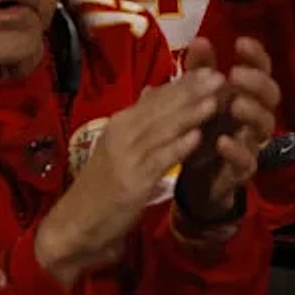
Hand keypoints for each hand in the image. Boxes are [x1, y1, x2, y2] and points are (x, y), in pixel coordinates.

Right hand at [36, 67, 224, 284]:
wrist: (74, 225)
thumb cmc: (100, 188)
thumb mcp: (117, 148)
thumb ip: (138, 120)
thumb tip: (153, 89)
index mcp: (120, 123)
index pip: (156, 97)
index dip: (184, 82)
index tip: (209, 69)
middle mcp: (121, 133)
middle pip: (161, 107)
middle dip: (192, 91)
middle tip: (220, 75)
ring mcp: (126, 156)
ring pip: (162, 129)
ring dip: (190, 113)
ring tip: (215, 99)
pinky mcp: (132, 181)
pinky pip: (159, 160)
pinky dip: (178, 147)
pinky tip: (198, 137)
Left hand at [174, 37, 279, 222]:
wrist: (195, 178)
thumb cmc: (202, 128)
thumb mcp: (197, 96)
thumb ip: (200, 69)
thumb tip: (200, 40)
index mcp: (246, 93)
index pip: (262, 69)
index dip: (256, 55)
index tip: (240, 43)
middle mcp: (255, 116)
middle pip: (271, 95)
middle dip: (257, 82)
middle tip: (236, 74)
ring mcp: (251, 143)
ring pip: (265, 126)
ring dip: (252, 112)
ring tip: (234, 104)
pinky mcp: (242, 170)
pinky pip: (247, 161)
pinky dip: (237, 150)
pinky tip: (222, 142)